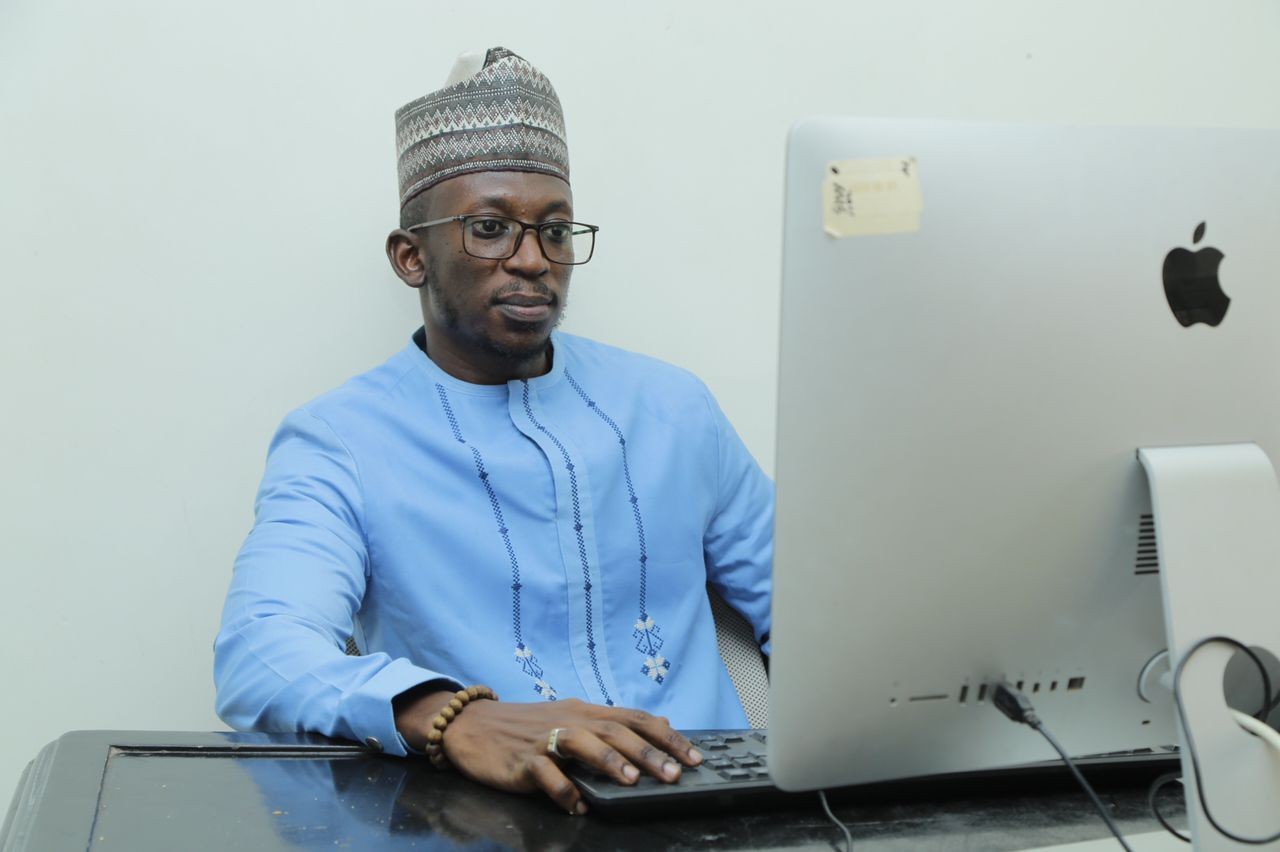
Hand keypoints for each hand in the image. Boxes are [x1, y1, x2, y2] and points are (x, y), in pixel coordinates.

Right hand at [395, 691, 702, 813]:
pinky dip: (561, 790)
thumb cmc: (525, 726)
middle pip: (614, 731)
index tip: (694, 756)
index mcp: (585, 712)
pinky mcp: (520, 761)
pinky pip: (544, 775)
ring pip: (582, 744)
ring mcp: (544, 741)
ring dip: (609, 762)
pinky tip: (576, 805)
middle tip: (675, 773)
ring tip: (632, 782)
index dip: (666, 736)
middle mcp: (569, 721)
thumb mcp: (568, 719)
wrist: (472, 725)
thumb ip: (606, 728)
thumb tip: (655, 733)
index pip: (634, 718)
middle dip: (648, 752)